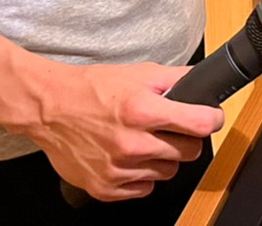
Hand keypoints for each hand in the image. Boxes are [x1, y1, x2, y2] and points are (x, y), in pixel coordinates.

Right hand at [19, 60, 223, 201]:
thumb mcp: (138, 73)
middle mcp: (132, 143)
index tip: (211, 118)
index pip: (200, 124)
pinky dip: (141, 176)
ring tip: (143, 141)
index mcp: (143, 110)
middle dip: (184, 139)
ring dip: (161, 158)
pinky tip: (128, 157)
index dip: (211, 119)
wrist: (50, 107)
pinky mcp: (106, 188)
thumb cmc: (91, 89)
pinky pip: (144, 189)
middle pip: (188, 152)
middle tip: (169, 128)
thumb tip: (204, 82)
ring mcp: (119, 169)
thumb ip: (176, 79)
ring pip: (167, 173)